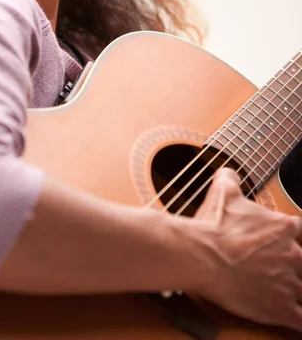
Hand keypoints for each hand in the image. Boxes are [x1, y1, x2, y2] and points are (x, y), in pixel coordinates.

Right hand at [193, 167, 301, 331]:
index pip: (301, 228)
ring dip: (298, 290)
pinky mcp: (279, 309)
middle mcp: (292, 254)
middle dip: (296, 264)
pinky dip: (300, 320)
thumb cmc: (213, 226)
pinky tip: (297, 320)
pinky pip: (301, 321)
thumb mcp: (223, 192)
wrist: (202, 255)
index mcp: (283, 227)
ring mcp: (288, 283)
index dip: (295, 233)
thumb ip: (231, 179)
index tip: (290, 236)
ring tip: (290, 292)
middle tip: (287, 266)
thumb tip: (229, 173)